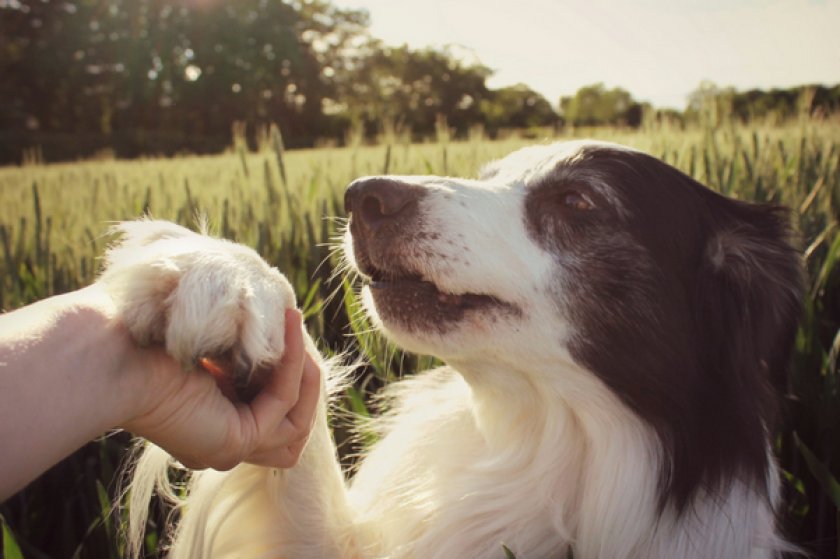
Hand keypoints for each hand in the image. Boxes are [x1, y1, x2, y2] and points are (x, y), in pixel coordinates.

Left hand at [121, 309, 320, 469]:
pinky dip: (291, 364)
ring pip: (297, 423)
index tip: (282, 327)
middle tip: (291, 326)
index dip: (287, 370)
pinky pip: (284, 403)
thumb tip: (283, 328)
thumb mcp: (212, 338)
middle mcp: (219, 440)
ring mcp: (229, 446)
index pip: (270, 408)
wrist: (113, 350)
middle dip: (303, 374)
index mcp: (208, 419)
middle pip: (292, 425)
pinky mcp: (235, 441)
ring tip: (292, 325)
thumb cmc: (149, 333)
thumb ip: (244, 345)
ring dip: (305, 373)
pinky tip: (284, 328)